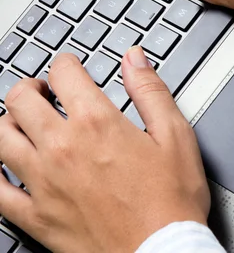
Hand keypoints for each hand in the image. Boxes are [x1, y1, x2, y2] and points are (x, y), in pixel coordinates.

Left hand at [0, 48, 209, 252]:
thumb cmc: (170, 200)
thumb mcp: (174, 135)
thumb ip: (150, 90)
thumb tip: (134, 58)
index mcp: (96, 122)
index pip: (63, 73)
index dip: (67, 63)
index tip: (71, 69)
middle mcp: (62, 148)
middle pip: (20, 99)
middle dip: (32, 87)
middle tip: (45, 93)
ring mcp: (44, 183)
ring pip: (1, 138)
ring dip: (10, 122)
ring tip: (27, 123)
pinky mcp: (37, 217)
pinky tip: (10, 168)